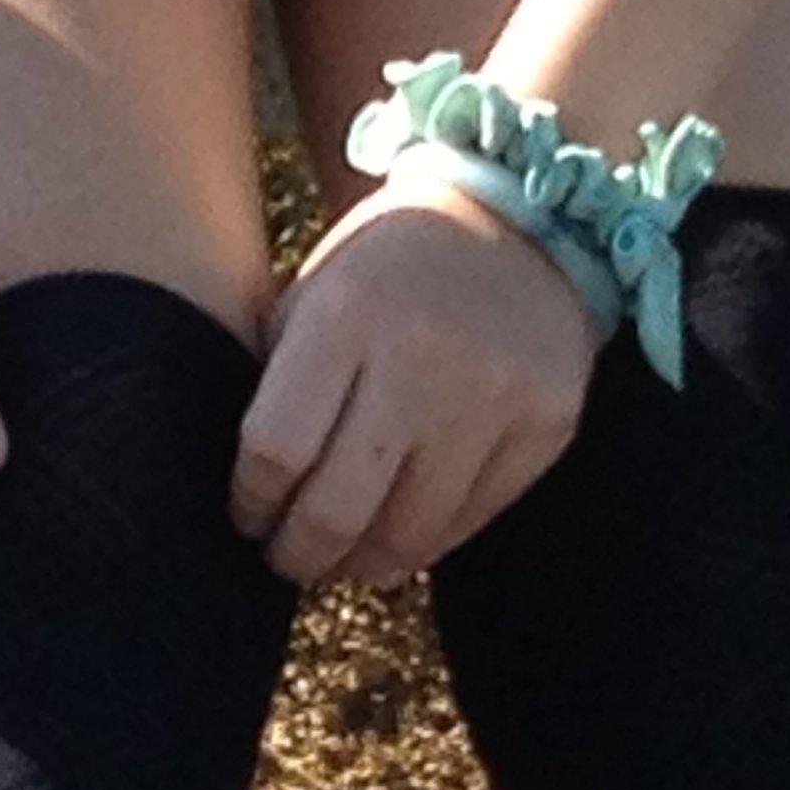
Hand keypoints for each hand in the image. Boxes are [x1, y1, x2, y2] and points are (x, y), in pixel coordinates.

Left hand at [230, 163, 603, 587]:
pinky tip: (399, 538)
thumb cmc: (387, 274)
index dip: (251, 502)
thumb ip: (275, 383)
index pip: (275, 449)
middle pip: (337, 508)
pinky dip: (424, 545)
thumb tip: (243, 492)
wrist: (517, 225)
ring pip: (408, 535)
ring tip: (340, 561)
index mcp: (345, 315)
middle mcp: (422, 358)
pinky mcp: (546, 426)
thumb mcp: (313, 296)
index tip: (247, 516)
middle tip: (285, 560)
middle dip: (297, 554)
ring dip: (360, 565)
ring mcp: (493, 397)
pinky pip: (469, 523)